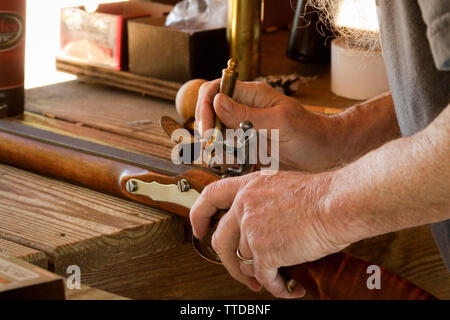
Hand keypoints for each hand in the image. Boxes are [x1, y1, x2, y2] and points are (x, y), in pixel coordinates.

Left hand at [190, 170, 351, 297]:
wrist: (337, 203)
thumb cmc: (320, 195)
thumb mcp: (281, 186)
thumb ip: (262, 201)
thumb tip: (255, 226)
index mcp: (248, 186)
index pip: (211, 196)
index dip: (199, 215)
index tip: (198, 229)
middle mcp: (245, 205)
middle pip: (220, 240)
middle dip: (228, 262)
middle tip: (240, 273)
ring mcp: (252, 228)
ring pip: (244, 261)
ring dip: (258, 274)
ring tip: (272, 279)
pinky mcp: (264, 250)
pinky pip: (264, 276)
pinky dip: (275, 286)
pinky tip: (286, 287)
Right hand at [195, 80, 338, 171]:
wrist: (326, 154)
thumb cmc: (310, 134)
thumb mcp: (279, 123)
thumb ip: (246, 114)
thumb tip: (216, 100)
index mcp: (252, 96)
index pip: (216, 90)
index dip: (205, 106)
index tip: (207, 130)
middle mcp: (245, 109)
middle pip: (210, 112)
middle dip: (208, 130)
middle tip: (213, 148)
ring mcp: (245, 128)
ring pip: (216, 133)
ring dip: (216, 147)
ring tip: (227, 159)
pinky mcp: (247, 146)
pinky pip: (227, 150)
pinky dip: (225, 158)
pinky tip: (234, 164)